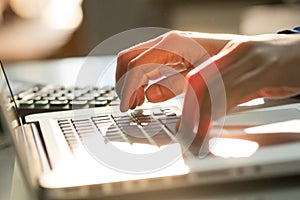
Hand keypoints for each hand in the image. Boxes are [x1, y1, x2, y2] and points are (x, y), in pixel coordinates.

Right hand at [116, 31, 231, 111]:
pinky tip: (147, 96)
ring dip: (131, 83)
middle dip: (123, 83)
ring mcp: (166, 48)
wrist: (245, 55)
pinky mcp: (169, 56)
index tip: (127, 107)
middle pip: (128, 58)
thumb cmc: (228, 65)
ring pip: (134, 62)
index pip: (136, 65)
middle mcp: (166, 43)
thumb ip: (173, 88)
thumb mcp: (202, 80)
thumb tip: (150, 97)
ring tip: (138, 103)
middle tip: (130, 105)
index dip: (128, 88)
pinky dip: (140, 82)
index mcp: (172, 45)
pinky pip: (146, 67)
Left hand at [180, 34, 299, 138]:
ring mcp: (251, 58)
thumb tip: (217, 106)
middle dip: (192, 106)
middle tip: (188, 126)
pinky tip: (215, 119)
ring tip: (198, 128)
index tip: (186, 115)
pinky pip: (236, 91)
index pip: (199, 74)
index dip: (189, 97)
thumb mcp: (253, 72)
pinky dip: (221, 108)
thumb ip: (235, 86)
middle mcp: (238, 51)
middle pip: (203, 80)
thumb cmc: (284, 62)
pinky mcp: (266, 69)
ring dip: (204, 111)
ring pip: (217, 86)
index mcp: (231, 51)